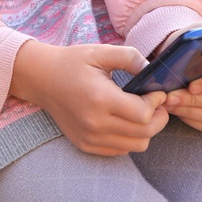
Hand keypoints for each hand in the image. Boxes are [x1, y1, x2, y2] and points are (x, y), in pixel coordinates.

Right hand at [8, 40, 170, 154]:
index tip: (157, 92)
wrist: (41, 79)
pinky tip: (124, 120)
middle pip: (145, 133)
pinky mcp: (86, 145)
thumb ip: (131, 57)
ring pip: (136, 145)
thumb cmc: (72, 62)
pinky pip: (121, 150)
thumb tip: (154, 72)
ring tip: (142, 112)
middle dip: (159, 118)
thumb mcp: (101, 52)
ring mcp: (90, 138)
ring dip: (146, 130)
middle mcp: (95, 124)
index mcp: (100, 99)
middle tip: (157, 103)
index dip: (157, 103)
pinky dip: (130, 137)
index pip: (143, 114)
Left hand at [160, 49, 201, 131]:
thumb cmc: (196, 44)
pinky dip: (191, 120)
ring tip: (169, 104)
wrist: (195, 55)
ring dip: (189, 111)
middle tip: (171, 98)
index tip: (191, 86)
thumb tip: (184, 59)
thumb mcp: (197, 37)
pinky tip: (177, 111)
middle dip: (193, 100)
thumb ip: (195, 44)